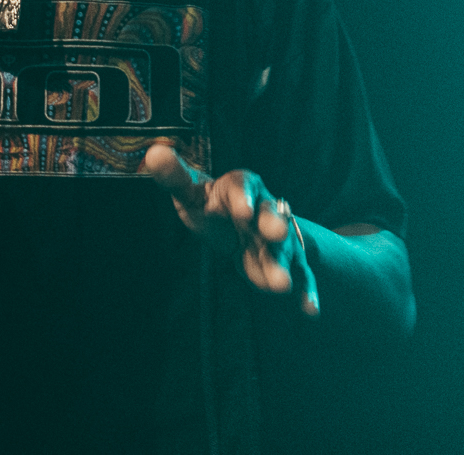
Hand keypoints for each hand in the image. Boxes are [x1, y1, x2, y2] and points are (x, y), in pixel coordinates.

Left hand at [144, 141, 319, 316]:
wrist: (238, 221)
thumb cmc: (210, 204)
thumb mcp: (190, 191)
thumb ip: (174, 177)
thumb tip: (153, 153)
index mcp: (240, 186)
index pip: (242, 186)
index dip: (242, 197)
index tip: (241, 210)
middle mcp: (265, 208)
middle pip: (271, 216)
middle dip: (273, 225)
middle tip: (276, 234)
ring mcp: (279, 237)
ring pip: (283, 250)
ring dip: (283, 265)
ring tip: (281, 285)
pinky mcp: (287, 261)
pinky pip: (300, 275)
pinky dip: (306, 291)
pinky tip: (309, 310)